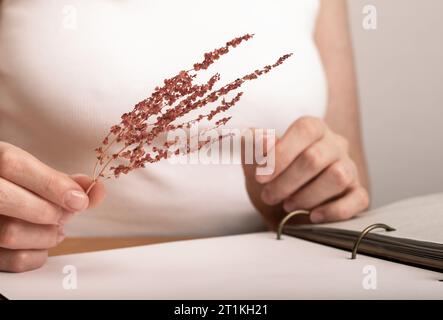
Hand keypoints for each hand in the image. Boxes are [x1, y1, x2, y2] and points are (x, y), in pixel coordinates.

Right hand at [0, 142, 105, 271]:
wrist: (1, 200)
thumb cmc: (17, 188)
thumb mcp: (35, 175)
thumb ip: (63, 180)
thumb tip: (96, 190)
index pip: (13, 164)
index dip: (51, 184)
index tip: (80, 199)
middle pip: (8, 199)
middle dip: (49, 211)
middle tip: (66, 214)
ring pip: (10, 233)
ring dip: (46, 235)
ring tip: (56, 228)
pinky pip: (13, 259)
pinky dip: (37, 255)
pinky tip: (41, 244)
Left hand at [242, 116, 368, 228]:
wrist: (280, 209)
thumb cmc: (271, 179)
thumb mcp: (254, 161)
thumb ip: (253, 145)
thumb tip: (262, 139)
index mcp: (312, 129)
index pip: (305, 130)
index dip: (281, 153)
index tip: (261, 177)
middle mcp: (335, 145)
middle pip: (315, 157)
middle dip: (286, 182)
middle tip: (269, 196)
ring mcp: (349, 168)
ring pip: (337, 177)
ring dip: (307, 196)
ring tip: (288, 205)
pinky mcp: (357, 193)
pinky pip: (358, 199)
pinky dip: (334, 210)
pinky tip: (313, 216)